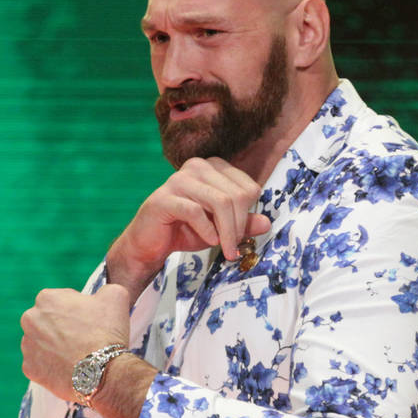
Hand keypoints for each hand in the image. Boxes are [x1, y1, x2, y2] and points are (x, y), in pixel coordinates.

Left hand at [20, 284, 130, 400]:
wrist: (101, 373)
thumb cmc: (107, 332)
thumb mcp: (116, 296)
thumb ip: (105, 289)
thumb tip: (101, 295)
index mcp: (46, 298)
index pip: (62, 301)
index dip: (79, 311)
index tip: (89, 322)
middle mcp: (29, 319)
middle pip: (48, 321)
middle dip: (62, 328)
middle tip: (83, 339)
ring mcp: (27, 345)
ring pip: (42, 343)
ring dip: (55, 346)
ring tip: (76, 355)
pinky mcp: (29, 368)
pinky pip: (40, 364)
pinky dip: (52, 366)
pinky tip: (68, 368)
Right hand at [107, 157, 270, 299]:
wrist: (150, 244)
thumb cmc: (186, 231)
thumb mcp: (221, 228)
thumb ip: (243, 223)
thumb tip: (267, 223)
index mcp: (214, 167)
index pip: (248, 187)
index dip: (249, 215)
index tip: (242, 237)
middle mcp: (198, 166)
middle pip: (236, 195)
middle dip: (239, 227)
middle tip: (234, 249)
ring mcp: (179, 179)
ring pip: (220, 202)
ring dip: (227, 232)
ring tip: (227, 251)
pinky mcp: (164, 197)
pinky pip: (196, 211)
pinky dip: (207, 230)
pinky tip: (209, 241)